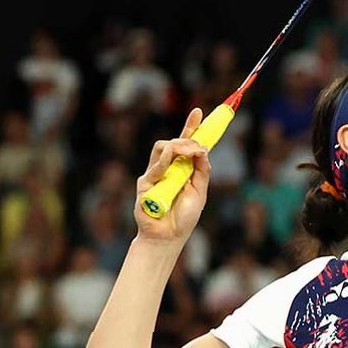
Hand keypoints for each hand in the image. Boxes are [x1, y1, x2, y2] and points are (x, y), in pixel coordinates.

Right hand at [133, 108, 211, 243]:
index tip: (198, 112)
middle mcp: (168, 167)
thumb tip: (203, 150)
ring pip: (162, 147)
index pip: (186, 143)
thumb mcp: (200, 191)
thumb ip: (202, 171)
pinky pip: (155, 165)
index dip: (191, 127)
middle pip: (175, 141)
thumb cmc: (184, 216)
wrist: (169, 236)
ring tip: (188, 153)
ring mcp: (155, 173)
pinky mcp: (145, 183)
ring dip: (178, 146)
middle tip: (198, 147)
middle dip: (188, 138)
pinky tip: (172, 160)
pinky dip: (165, 161)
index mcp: (183, 168)